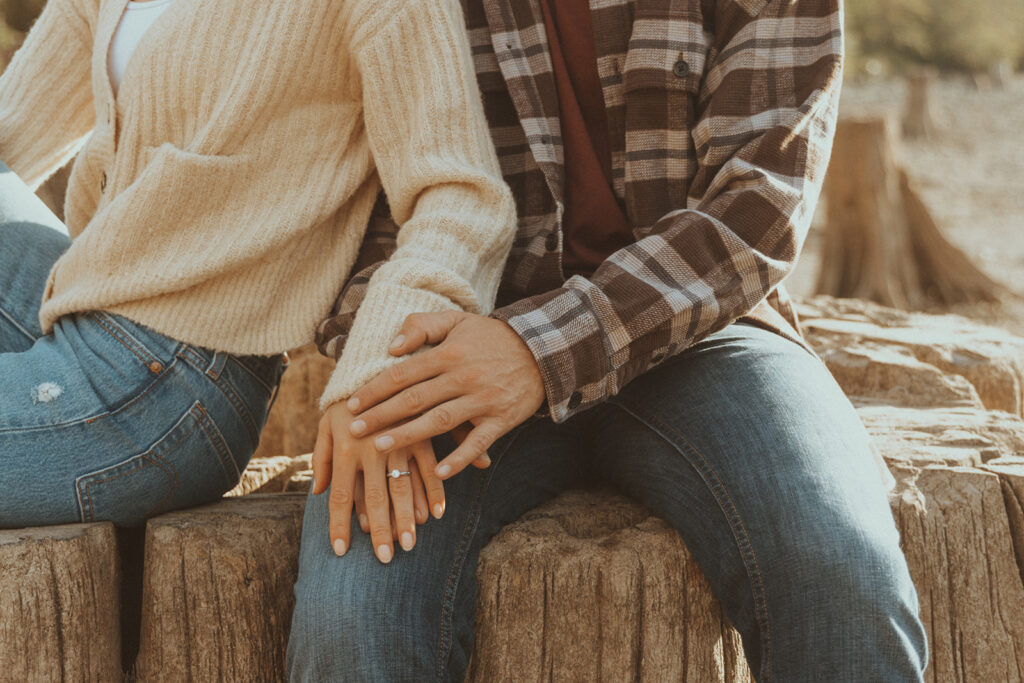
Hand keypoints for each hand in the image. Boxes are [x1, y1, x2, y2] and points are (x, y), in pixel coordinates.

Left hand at [311, 402, 446, 562]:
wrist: (373, 363)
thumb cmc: (344, 401)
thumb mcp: (325, 425)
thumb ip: (320, 458)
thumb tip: (317, 492)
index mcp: (345, 448)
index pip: (339, 496)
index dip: (338, 525)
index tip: (341, 552)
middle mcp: (372, 448)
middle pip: (375, 497)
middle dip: (380, 530)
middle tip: (386, 558)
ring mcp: (398, 441)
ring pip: (404, 486)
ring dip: (407, 517)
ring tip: (410, 543)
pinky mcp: (419, 433)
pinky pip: (428, 467)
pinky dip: (433, 491)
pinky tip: (436, 513)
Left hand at [346, 312, 545, 478]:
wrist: (542, 350)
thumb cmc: (492, 337)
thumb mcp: (458, 321)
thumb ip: (423, 326)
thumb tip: (393, 346)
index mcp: (449, 354)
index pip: (403, 373)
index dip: (375, 389)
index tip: (351, 404)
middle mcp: (463, 377)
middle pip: (415, 399)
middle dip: (381, 415)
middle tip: (353, 430)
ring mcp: (483, 400)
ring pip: (440, 421)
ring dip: (408, 435)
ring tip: (380, 447)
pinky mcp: (501, 419)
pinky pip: (477, 442)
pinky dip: (459, 458)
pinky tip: (438, 472)